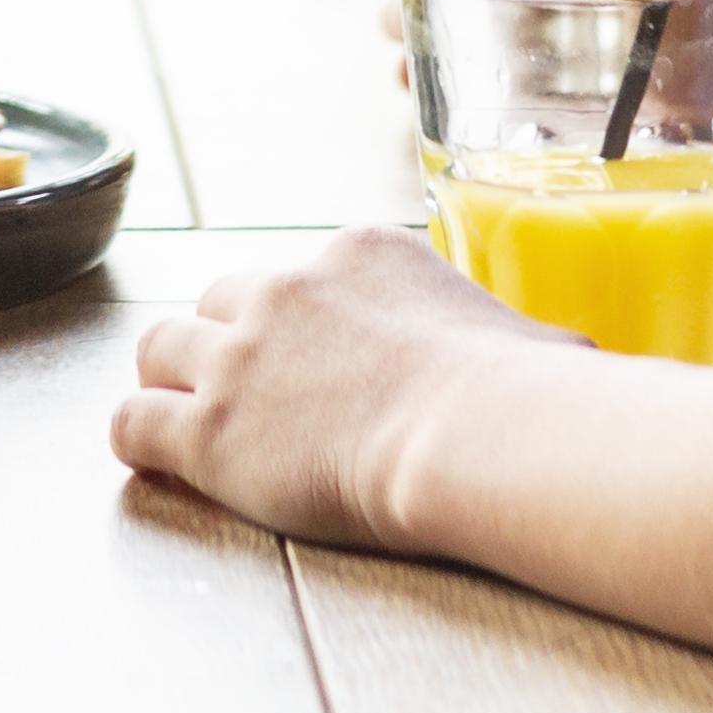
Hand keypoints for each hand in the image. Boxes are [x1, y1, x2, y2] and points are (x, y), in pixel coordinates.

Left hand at [110, 227, 571, 547]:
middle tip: (242, 391)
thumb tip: (579, 364)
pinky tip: (155, 458)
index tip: (317, 364)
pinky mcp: (207, 427)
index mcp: (357, 255)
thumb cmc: (529, 397)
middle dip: (224, 341)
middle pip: (219, 301)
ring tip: (181, 414)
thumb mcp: (534, 339)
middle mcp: (284, 290)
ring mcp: (238, 356)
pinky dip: (138, 437)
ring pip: (158, 346)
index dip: (299, 323)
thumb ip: (529, 344)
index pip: (302, 276)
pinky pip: (132, 421)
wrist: (479, 436)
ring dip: (169, 379)